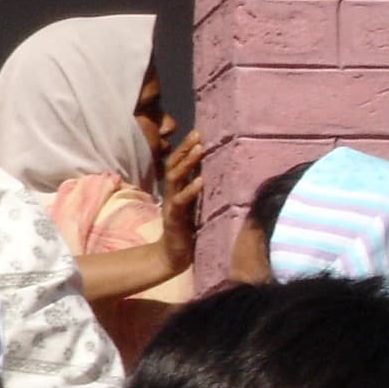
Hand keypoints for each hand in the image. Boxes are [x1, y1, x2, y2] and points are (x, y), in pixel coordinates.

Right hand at [157, 135, 202, 272]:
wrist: (173, 255)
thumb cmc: (188, 230)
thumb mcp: (195, 206)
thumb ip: (199, 190)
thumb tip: (217, 172)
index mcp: (176, 189)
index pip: (177, 163)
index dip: (185, 148)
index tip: (199, 132)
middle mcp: (172, 193)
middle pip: (173, 165)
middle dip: (185, 149)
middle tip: (198, 134)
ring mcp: (172, 205)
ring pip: (174, 178)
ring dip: (187, 163)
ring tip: (199, 149)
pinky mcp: (174, 219)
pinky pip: (180, 201)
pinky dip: (190, 190)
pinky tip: (200, 180)